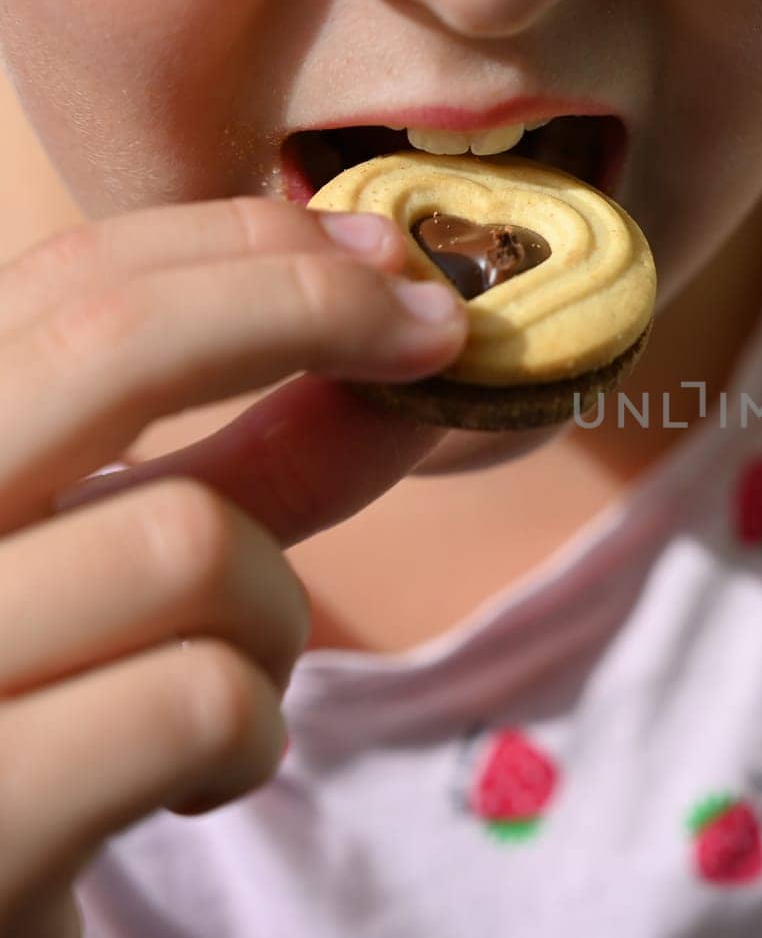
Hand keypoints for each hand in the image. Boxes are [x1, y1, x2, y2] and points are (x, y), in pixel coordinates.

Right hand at [0, 197, 468, 935]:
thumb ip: (251, 465)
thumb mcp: (138, 576)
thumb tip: (403, 343)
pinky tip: (199, 782)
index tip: (392, 261)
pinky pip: (200, 700)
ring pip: (194, 541)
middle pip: (112, 339)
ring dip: (275, 617)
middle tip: (438, 331)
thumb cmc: (51, 725)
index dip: (254, 251)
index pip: (65, 285)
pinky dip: (251, 738)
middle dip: (310, 308)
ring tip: (230, 686)